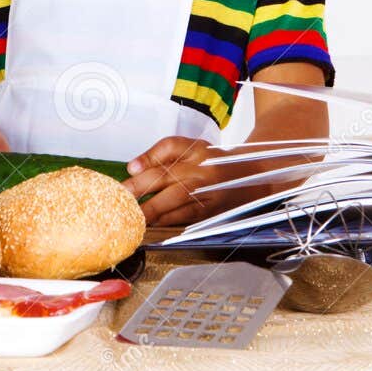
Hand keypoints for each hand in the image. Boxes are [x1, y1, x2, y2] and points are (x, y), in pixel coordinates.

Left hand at [122, 136, 250, 227]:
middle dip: (141, 189)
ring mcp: (206, 193)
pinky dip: (163, 220)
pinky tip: (148, 222)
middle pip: (168, 176)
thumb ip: (160, 153)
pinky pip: (181, 217)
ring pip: (174, 201)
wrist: (250, 179)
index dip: (147, 159)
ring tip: (130, 214)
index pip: (170, 148)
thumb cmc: (212, 163)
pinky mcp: (207, 212)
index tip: (130, 170)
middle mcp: (202, 170)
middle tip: (121, 197)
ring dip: (149, 209)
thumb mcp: (191, 148)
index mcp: (197, 151)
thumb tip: (132, 167)